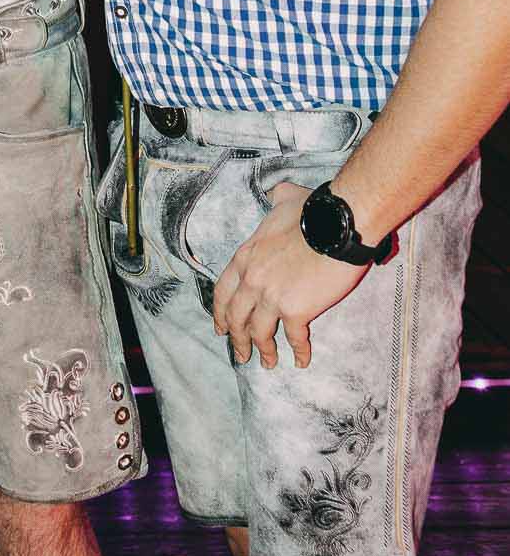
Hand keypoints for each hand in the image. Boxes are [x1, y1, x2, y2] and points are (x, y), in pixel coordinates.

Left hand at [212, 181, 368, 368]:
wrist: (337, 225)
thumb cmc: (314, 212)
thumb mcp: (285, 200)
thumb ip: (275, 200)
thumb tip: (276, 193)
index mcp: (246, 256)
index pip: (223, 291)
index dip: (219, 312)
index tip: (220, 327)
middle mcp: (252, 279)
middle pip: (236, 317)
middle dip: (236, 338)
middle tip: (240, 353)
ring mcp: (271, 296)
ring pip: (259, 332)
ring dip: (263, 351)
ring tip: (267, 363)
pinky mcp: (295, 310)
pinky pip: (293, 338)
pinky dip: (298, 352)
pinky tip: (301, 360)